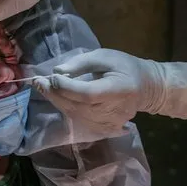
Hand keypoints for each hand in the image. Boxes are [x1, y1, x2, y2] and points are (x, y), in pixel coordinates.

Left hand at [33, 49, 186, 130]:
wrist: (148, 88)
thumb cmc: (126, 67)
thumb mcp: (105, 56)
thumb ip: (81, 63)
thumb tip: (57, 72)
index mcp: (118, 90)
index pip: (87, 94)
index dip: (66, 87)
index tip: (51, 76)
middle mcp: (114, 111)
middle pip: (76, 106)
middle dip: (54, 94)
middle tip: (38, 82)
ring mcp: (109, 123)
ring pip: (74, 114)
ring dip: (57, 101)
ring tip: (45, 87)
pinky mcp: (105, 129)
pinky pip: (79, 119)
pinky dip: (66, 108)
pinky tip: (59, 97)